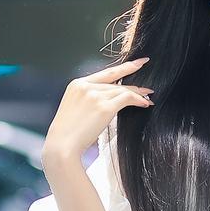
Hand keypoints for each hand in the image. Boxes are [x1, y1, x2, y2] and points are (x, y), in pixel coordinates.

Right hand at [43, 55, 152, 169]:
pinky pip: (127, 98)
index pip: (105, 74)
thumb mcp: (74, 110)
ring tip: (148, 99)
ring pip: (122, 90)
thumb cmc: (67, 135)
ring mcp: (95, 95)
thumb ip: (88, 101)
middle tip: (147, 88)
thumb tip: (108, 103)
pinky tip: (145, 104)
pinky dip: (138, 100)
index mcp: (77, 85)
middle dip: (134, 85)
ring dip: (138, 94)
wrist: (61, 147)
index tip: (137, 63)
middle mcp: (86, 86)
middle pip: (115, 83)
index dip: (124, 67)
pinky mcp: (104, 107)